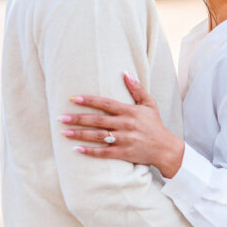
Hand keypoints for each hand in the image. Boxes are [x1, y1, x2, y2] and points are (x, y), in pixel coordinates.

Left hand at [58, 74, 184, 177]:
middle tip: (60, 117)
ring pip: (98, 136)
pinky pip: (104, 153)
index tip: (74, 99)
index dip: (90, 101)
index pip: (106, 104)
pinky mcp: (124, 153)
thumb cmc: (155, 125)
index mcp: (130, 111)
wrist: (165, 149)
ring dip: (79, 134)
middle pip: (98, 121)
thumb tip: (125, 73)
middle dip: (78, 118)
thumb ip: (137, 89)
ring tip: (64, 132)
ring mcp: (124, 140)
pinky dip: (90, 151)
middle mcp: (126, 125)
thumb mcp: (149, 104)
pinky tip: (76, 149)